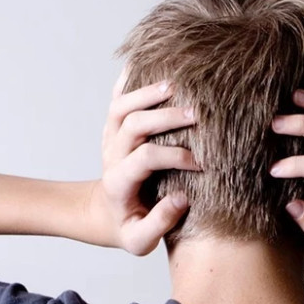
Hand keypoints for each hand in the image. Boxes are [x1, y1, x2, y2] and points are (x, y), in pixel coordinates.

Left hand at [85, 70, 199, 254]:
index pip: (144, 159)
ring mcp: (110, 137)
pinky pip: (117, 97)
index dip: (173, 156)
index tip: (201, 164)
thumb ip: (159, 223)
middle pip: (132, 124)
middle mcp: (111, 154)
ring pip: (122, 106)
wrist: (103, 213)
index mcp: (119, 182)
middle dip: (164, 116)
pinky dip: (128, 78)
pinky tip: (147, 62)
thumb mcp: (139, 241)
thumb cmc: (127, 227)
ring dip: (147, 92)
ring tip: (176, 84)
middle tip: (196, 114)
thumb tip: (182, 198)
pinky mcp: (113, 127)